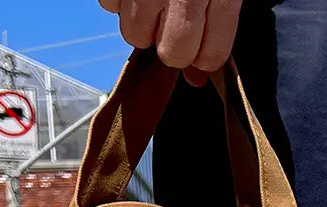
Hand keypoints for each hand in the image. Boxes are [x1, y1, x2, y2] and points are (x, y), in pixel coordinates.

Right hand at [99, 0, 241, 85]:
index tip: (202, 51)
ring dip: (143, 27)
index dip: (207, 58)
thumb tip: (197, 79)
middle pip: (173, 54)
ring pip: (136, 36)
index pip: (212, 56)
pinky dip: (119, 2)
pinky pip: (110, 6)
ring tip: (152, 5)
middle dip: (174, 48)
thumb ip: (216, 28)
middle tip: (174, 25)